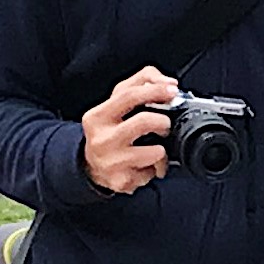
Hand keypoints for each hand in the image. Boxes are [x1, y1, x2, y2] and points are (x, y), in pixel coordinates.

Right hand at [82, 66, 178, 196]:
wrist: (90, 165)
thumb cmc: (109, 129)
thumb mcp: (116, 102)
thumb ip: (141, 83)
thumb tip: (168, 83)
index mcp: (98, 116)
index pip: (129, 95)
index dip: (155, 90)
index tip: (173, 90)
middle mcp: (101, 139)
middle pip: (143, 122)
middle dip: (163, 122)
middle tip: (164, 126)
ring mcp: (110, 162)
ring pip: (155, 152)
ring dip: (161, 151)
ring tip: (154, 149)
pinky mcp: (121, 181)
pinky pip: (153, 172)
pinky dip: (155, 169)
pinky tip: (144, 166)